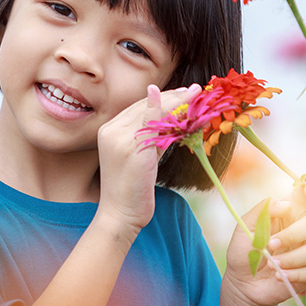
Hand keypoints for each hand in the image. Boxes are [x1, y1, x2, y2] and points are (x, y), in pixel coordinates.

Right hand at [95, 83, 200, 232]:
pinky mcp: (133, 150)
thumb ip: (151, 138)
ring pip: (152, 112)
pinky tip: (183, 103)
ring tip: (196, 95)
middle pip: (145, 105)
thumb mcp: (140, 158)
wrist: (119, 215)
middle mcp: (111, 131)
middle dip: (172, 96)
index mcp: (108, 130)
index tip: (182, 92)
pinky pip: (153, 125)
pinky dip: (169, 113)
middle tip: (194, 90)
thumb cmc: (131, 189)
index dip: (162, 97)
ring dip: (177, 101)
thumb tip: (171, 122)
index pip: (138, 106)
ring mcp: (120, 139)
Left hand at [223, 178, 305, 305]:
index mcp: (288, 213)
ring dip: (292, 258)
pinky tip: (279, 276)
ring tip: (272, 265)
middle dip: (293, 235)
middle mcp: (303, 228)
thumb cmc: (244, 252)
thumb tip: (285, 204)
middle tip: (271, 246)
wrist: (242, 283)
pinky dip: (295, 273)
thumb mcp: (244, 228)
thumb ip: (262, 211)